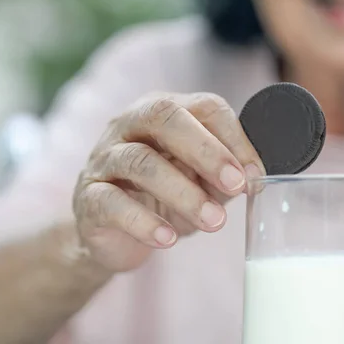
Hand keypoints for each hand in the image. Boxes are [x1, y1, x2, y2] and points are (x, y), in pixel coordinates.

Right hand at [73, 92, 265, 272]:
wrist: (113, 234)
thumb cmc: (161, 198)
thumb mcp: (198, 182)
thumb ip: (221, 175)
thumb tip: (252, 177)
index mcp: (163, 113)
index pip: (203, 105)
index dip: (234, 136)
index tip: (255, 174)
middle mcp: (129, 125)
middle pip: (164, 116)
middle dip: (206, 150)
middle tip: (235, 185)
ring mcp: (104, 158)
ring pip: (139, 161)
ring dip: (182, 192)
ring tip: (214, 222)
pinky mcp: (88, 196)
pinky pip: (112, 202)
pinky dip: (143, 222)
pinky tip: (168, 239)